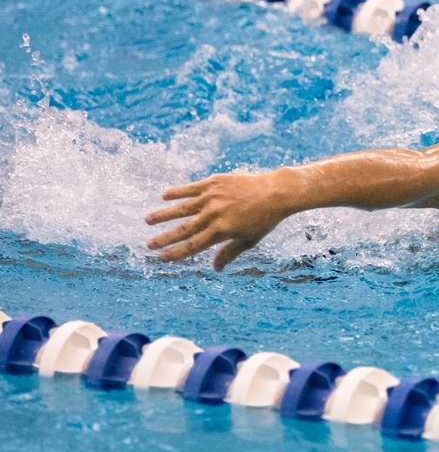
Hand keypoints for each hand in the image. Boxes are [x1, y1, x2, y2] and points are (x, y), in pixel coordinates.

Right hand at [145, 171, 293, 270]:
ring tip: (148, 219)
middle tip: (148, 244)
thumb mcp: (249, 240)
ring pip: (183, 207)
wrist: (276, 192)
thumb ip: (229, 253)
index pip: (193, 245)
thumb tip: (215, 269)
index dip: (176, 253)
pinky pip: (192, 188)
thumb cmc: (264, 219)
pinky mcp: (215, 182)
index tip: (161, 258)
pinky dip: (178, 192)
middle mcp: (214, 214)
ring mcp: (213, 196)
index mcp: (222, 230)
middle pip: (184, 229)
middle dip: (165, 238)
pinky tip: (164, 196)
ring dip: (164, 214)